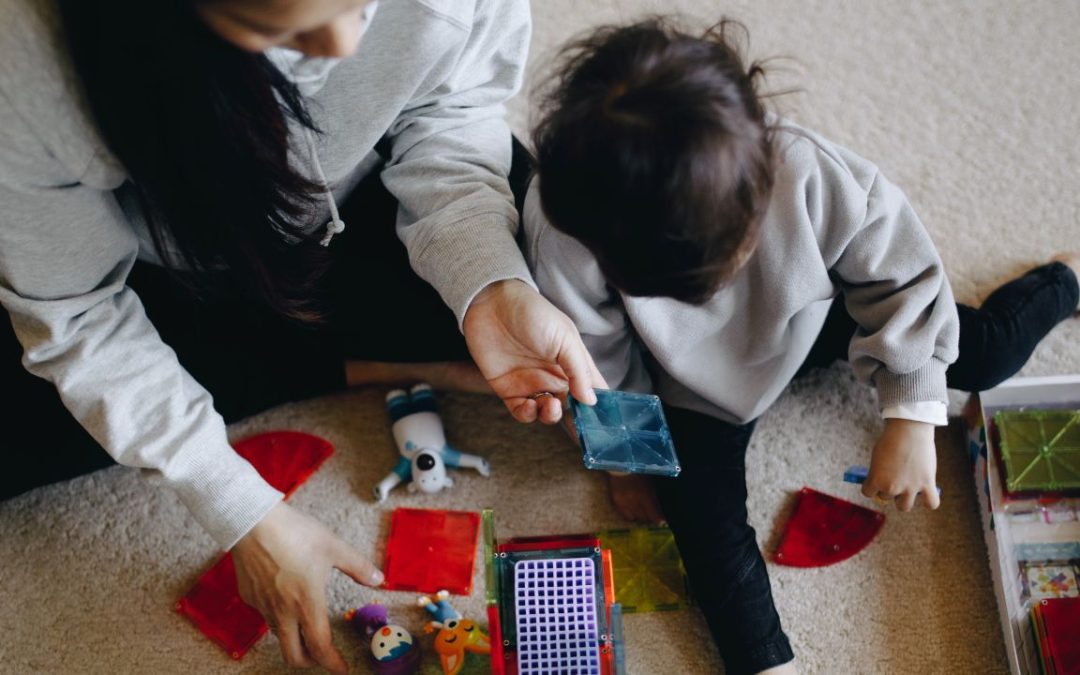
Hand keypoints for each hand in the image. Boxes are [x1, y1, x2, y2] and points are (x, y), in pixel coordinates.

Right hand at [232, 503, 383, 673]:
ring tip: (306, 625)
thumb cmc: (295, 533)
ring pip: (279, 636)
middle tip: (323, 654)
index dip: (333, 663)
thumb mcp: (334, 547)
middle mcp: (283, 612)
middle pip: (293, 655)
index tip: (343, 669)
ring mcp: (262, 606)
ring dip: (294, 638)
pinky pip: (265, 615)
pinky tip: (284, 597)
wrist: (253, 522)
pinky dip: (277, 616)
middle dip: (310, 661)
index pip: (321, 647)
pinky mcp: (249, 597)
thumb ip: (358, 567)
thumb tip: (379, 580)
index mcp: (307, 603)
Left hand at [463, 279, 606, 423]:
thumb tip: (591, 400)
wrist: (491, 304)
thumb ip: (579, 370)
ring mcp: (532, 384)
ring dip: (552, 416)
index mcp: (573, 363)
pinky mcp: (508, 389)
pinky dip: (528, 415)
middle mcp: (554, 376)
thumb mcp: (565, 338)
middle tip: (578, 427)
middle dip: (577, 421)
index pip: (592, 389)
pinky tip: (530, 406)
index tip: (605, 422)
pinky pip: (522, 412)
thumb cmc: (533, 313)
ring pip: (547, 413)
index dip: (599, 406)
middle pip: (572, 407)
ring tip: (550, 406)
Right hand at [606, 472, 664, 523]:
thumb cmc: (639, 472)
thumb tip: (658, 510)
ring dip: (639, 516)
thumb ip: (654, 498)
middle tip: (651, 515)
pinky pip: (625, 515)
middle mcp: (634, 502)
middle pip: (644, 518)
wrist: (620, 465)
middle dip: (649, 518)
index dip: (659, 520)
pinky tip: (632, 510)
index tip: (663, 524)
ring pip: (634, 518)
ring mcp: (624, 503)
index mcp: (645, 495)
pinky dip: (630, 515)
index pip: (653, 514)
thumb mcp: (650, 483)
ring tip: (641, 512)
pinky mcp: (616, 503)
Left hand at [861, 418, 940, 510]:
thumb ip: (878, 472)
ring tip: (907, 488)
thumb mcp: (876, 456)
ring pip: (904, 506)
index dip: (871, 486)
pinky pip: (932, 503)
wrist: (909, 429)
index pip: (868, 493)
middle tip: (895, 476)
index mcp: (876, 480)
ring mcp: (910, 488)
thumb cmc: (891, 440)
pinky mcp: (927, 484)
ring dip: (904, 499)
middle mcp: (892, 487)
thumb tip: (880, 484)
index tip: (875, 480)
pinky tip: (927, 494)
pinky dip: (930, 501)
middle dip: (889, 489)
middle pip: (886, 497)